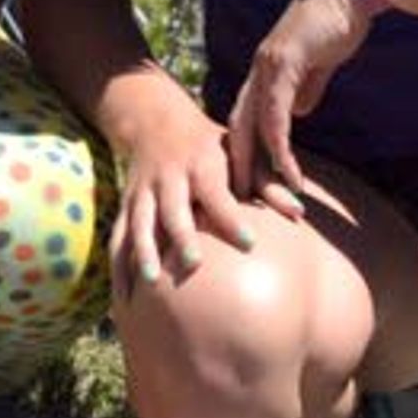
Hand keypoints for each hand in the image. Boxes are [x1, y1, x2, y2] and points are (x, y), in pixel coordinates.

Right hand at [107, 93, 294, 294]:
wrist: (155, 121)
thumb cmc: (209, 146)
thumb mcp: (238, 153)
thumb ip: (266, 184)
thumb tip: (299, 212)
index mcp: (200, 165)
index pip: (216, 193)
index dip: (231, 216)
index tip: (250, 242)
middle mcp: (169, 178)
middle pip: (172, 208)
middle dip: (181, 234)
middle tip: (193, 262)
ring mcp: (143, 192)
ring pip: (139, 222)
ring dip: (143, 250)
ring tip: (150, 281)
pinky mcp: (126, 205)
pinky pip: (118, 235)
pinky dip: (118, 264)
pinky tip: (124, 296)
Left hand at [224, 0, 374, 209]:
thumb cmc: (338, 21)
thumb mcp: (319, 62)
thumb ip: (307, 87)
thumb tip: (299, 113)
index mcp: (266, 69)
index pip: (246, 115)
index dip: (244, 148)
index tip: (247, 179)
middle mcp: (259, 69)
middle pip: (238, 124)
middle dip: (237, 163)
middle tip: (237, 199)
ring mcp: (269, 65)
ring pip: (253, 123)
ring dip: (257, 162)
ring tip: (261, 195)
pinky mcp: (285, 63)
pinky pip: (276, 113)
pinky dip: (279, 144)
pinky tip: (287, 168)